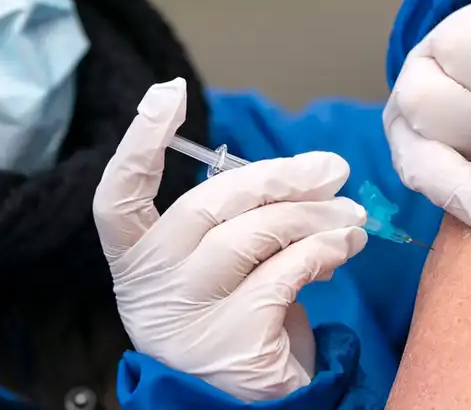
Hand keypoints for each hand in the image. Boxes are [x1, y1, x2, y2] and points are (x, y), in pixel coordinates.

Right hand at [93, 78, 367, 401]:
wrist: (240, 407)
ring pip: (252, 236)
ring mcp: (187, 317)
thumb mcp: (221, 266)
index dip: (139, 141)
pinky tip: (343, 248)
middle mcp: (150, 286)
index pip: (119, 195)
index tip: (167, 93)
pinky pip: (285, 274)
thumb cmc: (233, 318)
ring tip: (352, 216)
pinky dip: (322, 252)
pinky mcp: (234, 342)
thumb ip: (241, 220)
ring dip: (313, 217)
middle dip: (280, 177)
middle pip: (208, 205)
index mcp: (137, 259)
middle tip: (333, 169)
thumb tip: (308, 177)